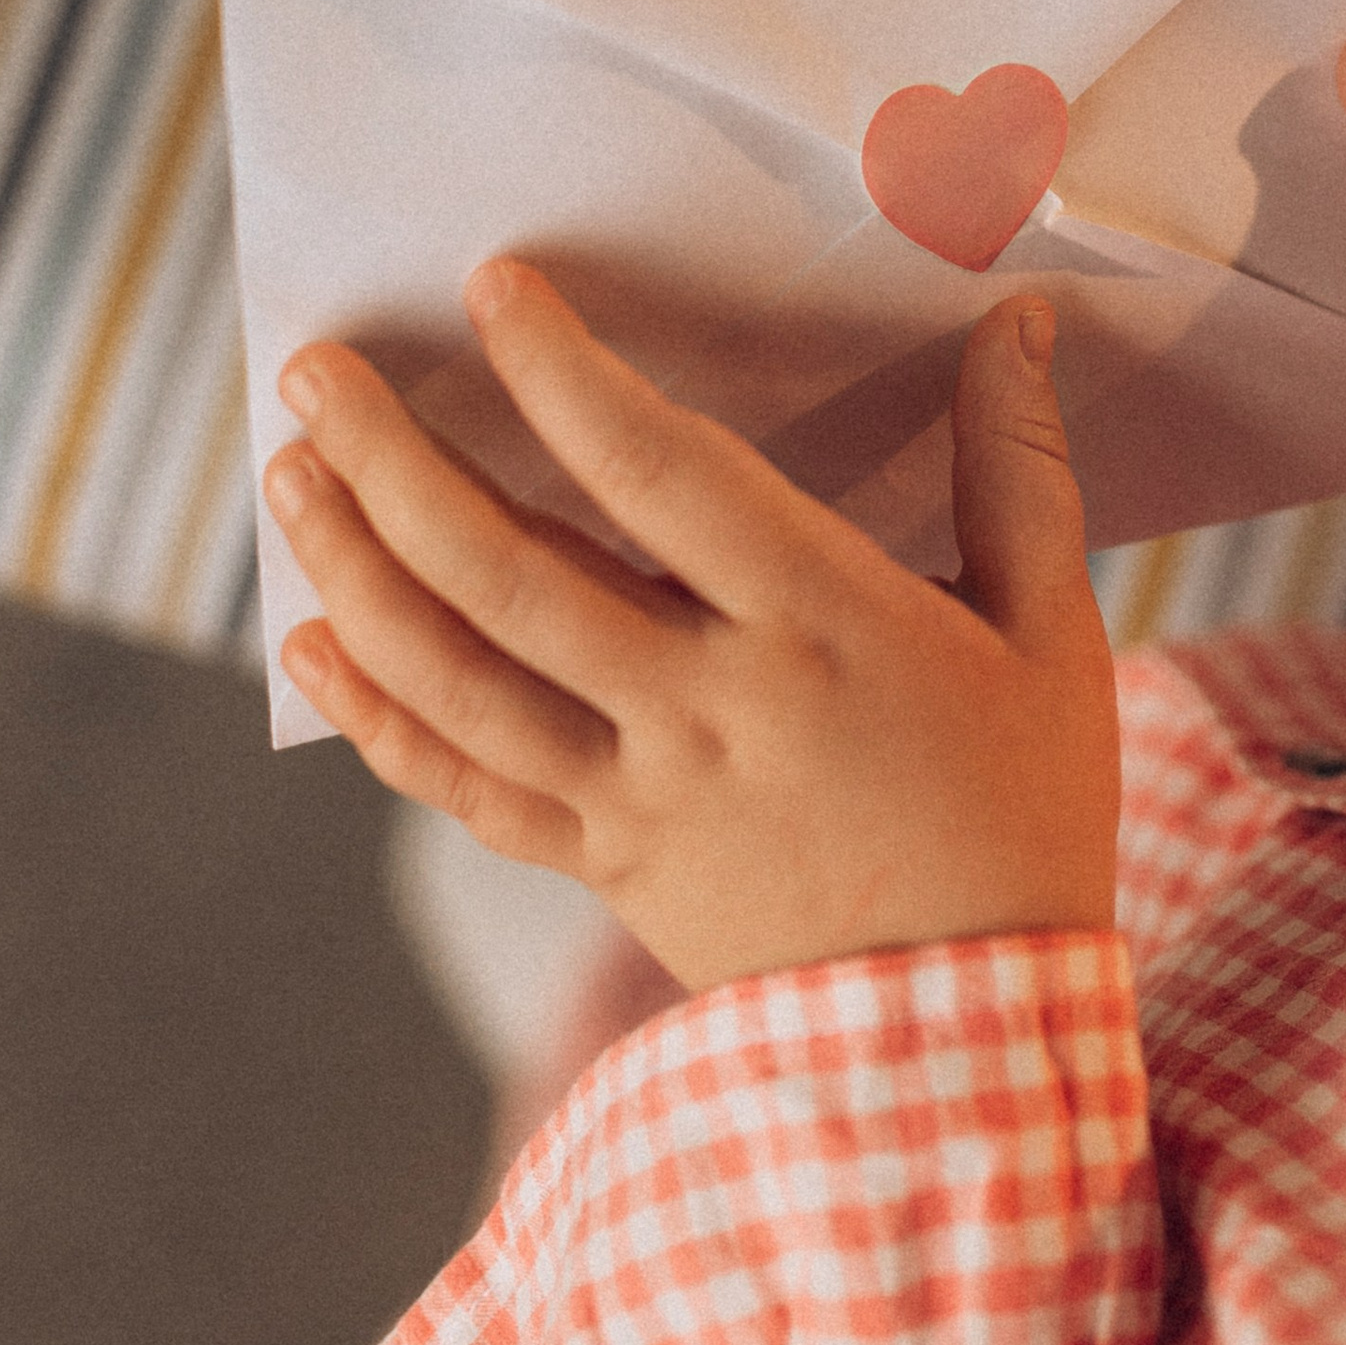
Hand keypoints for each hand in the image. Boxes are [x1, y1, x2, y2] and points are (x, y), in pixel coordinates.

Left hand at [264, 265, 1118, 992]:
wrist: (975, 1054)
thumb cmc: (1026, 818)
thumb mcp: (1053, 635)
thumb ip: (1019, 467)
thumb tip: (1020, 313)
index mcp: (824, 628)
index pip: (660, 477)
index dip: (566, 377)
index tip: (494, 290)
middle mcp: (710, 709)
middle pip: (513, 572)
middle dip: (396, 460)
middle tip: (316, 369)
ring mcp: (641, 800)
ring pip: (462, 676)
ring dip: (358, 570)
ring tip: (292, 476)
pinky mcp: (605, 868)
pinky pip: (465, 789)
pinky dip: (376, 719)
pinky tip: (311, 646)